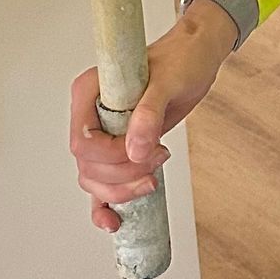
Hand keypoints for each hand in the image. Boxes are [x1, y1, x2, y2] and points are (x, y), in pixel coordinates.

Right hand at [68, 2, 239, 234]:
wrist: (197, 58)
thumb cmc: (180, 58)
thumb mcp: (168, 80)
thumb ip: (149, 113)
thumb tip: (136, 149)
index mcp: (90, 92)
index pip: (82, 140)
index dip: (110, 156)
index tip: (144, 150)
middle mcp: (90, 115)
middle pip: (88, 166)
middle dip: (122, 175)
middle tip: (157, 159)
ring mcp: (103, 135)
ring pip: (94, 180)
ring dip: (121, 190)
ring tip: (152, 178)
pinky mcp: (118, 150)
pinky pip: (102, 185)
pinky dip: (107, 205)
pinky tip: (116, 220)